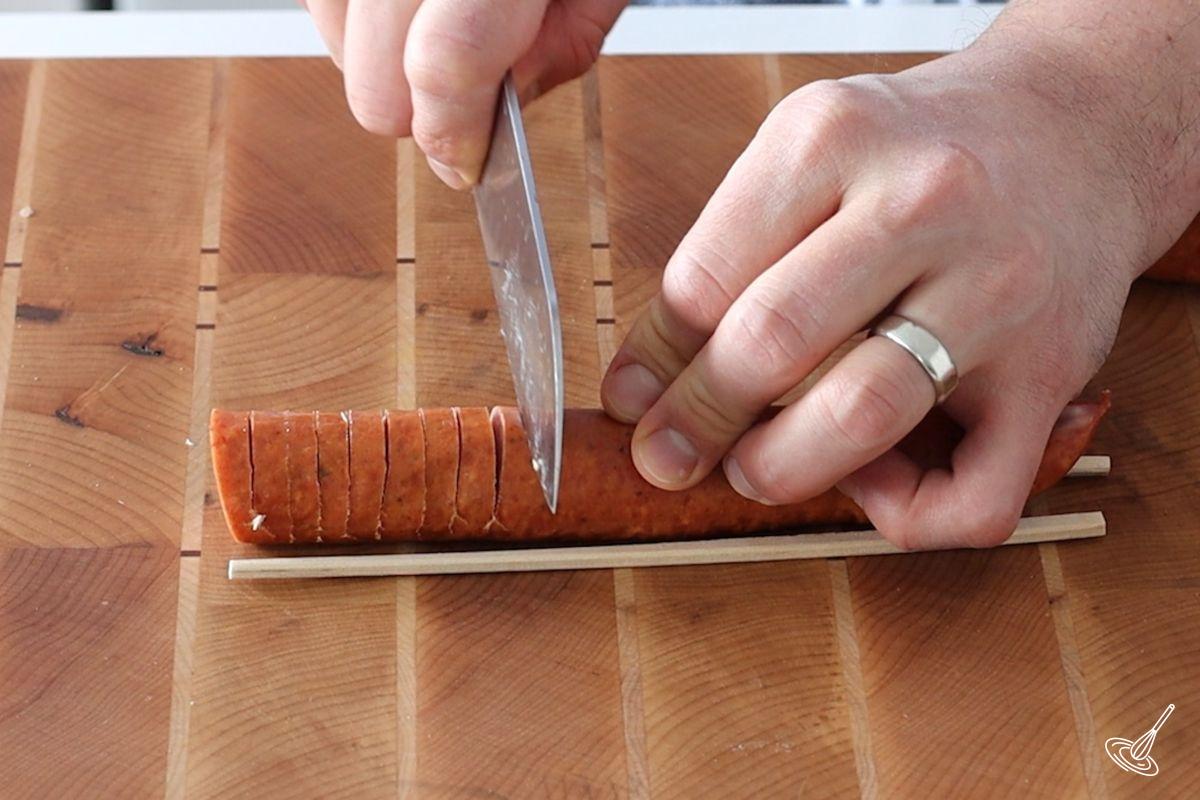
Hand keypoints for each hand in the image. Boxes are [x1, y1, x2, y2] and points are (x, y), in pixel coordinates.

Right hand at [303, 0, 626, 188]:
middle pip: (370, 70)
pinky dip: (350, 8)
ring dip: (376, 53)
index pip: (445, 64)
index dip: (452, 133)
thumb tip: (496, 110)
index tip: (464, 163)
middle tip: (461, 89)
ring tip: (434, 17)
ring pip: (327, 29)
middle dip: (416, 106)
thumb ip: (561, 46)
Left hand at [600, 43, 1174, 549]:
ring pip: (860, 415)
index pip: (706, 279)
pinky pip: (972, 495)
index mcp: (834, 139)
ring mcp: (997, 289)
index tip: (630, 404)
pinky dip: (904, 515)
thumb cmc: (917, 158)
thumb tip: (637, 392)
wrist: (1075, 135)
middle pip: (772, 343)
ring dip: (780, 469)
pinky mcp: (1051, 371)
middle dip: (698, 422)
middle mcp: (923, 203)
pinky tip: (877, 479)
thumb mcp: (808, 157)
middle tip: (670, 456)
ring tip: (757, 467)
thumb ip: (724, 258)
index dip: (654, 362)